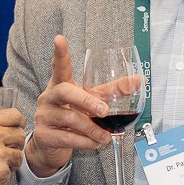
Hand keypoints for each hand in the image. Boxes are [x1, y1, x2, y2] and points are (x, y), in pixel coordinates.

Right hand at [0, 108, 24, 184]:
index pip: (15, 115)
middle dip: (16, 142)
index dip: (18, 122)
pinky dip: (3, 174)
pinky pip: (10, 171)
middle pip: (20, 134)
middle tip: (8, 147)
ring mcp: (0, 153)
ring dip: (11, 160)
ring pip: (18, 154)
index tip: (17, 126)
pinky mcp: (2, 170)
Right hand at [25, 36, 136, 175]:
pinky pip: (67, 138)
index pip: (59, 66)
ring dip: (92, 129)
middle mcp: (49, 97)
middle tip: (103, 111)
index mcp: (60, 84)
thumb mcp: (92, 100)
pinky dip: (85, 142)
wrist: (51, 145)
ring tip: (105, 136)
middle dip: (86, 100)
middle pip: (65, 92)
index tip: (59, 39)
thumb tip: (139, 80)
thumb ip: (113, 90)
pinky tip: (94, 143)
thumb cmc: (73, 115)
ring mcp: (44, 116)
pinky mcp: (44, 135)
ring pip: (70, 118)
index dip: (60, 53)